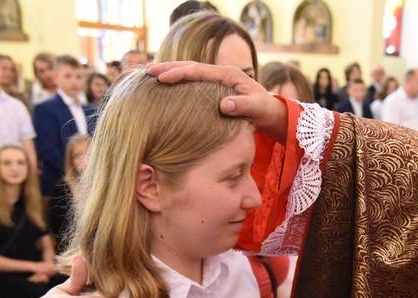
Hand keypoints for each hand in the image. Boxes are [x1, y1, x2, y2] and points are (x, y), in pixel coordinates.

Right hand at [147, 61, 287, 142]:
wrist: (270, 111)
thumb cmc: (264, 110)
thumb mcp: (256, 109)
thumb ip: (241, 106)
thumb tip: (223, 106)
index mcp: (228, 74)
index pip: (199, 70)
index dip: (180, 74)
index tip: (162, 78)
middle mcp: (221, 72)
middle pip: (191, 66)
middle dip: (169, 68)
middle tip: (148, 71)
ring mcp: (217, 78)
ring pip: (190, 71)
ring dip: (171, 71)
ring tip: (151, 74)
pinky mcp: (214, 87)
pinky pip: (193, 80)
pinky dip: (179, 80)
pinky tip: (166, 84)